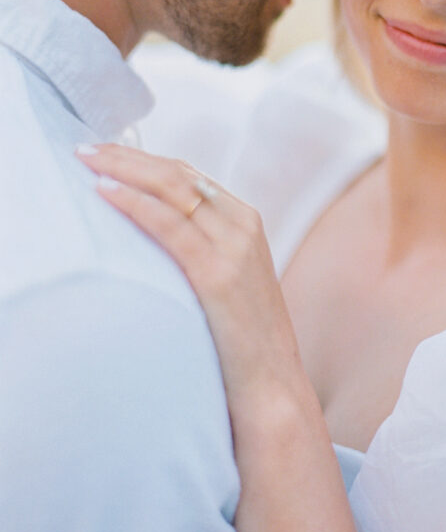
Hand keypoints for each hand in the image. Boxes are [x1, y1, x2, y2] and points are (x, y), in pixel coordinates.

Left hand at [75, 143, 300, 405]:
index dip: (144, 159)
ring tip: (87, 159)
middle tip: (86, 147)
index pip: (187, 175)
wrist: (272, 384)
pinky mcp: (219, 275)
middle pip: (177, 174)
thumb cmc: (241, 340)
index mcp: (245, 222)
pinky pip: (169, 226)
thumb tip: (150, 232)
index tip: (105, 153)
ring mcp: (234, 248)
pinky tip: (105, 191)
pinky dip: (134, 203)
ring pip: (172, 190)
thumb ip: (201, 249)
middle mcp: (243, 225)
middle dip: (128, 156)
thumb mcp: (226, 280)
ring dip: (124, 169)